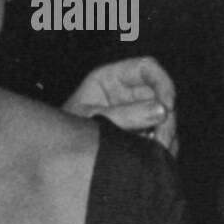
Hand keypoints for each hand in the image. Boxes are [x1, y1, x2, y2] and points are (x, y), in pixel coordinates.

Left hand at [62, 56, 177, 154]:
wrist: (56, 156)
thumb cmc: (67, 131)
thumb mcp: (92, 120)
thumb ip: (124, 115)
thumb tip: (161, 110)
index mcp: (110, 78)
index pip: (146, 67)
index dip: (162, 83)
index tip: (167, 106)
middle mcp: (127, 92)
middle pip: (161, 94)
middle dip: (166, 116)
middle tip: (162, 138)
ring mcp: (136, 111)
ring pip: (164, 117)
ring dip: (166, 134)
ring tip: (156, 151)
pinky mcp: (141, 132)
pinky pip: (161, 135)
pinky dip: (162, 146)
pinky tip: (154, 156)